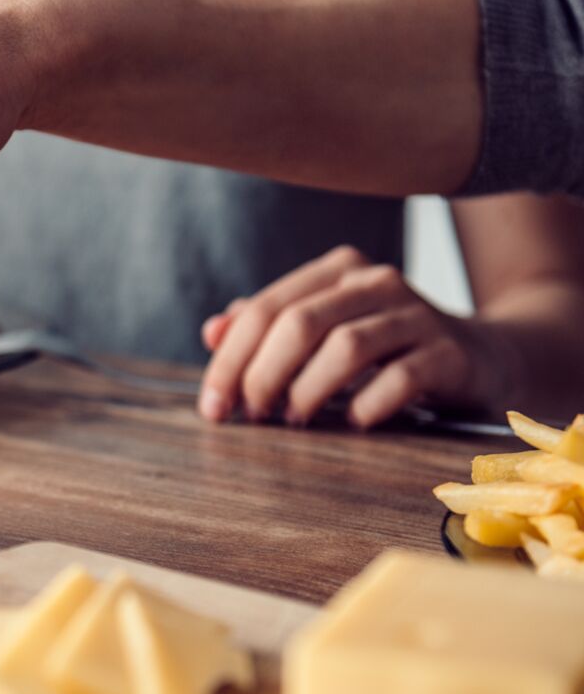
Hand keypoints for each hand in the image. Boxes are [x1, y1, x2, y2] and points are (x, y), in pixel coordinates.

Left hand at [197, 245, 505, 427]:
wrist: (481, 357)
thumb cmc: (384, 348)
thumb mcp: (323, 331)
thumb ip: (267, 328)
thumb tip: (212, 331)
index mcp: (337, 272)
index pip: (266, 310)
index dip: (230, 360)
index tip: (212, 408)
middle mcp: (375, 282)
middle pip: (299, 324)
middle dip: (261, 375)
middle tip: (251, 416)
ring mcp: (417, 314)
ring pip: (345, 347)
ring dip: (308, 391)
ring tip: (294, 420)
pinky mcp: (450, 353)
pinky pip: (400, 378)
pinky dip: (366, 405)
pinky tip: (352, 422)